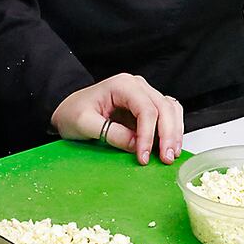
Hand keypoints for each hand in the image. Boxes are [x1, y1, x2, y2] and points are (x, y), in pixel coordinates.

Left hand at [52, 74, 183, 164]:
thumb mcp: (84, 124)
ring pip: (171, 109)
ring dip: (174, 132)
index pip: (145, 109)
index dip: (148, 135)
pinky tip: (169, 146)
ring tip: (170, 155)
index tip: (143, 156)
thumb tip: (135, 144)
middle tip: (166, 159)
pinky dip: (172, 129)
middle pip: (163, 107)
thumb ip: (110, 133)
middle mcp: (137, 86)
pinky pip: (168, 114)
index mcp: (122, 85)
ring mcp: (144, 95)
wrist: (69, 110)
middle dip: (168, 135)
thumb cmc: (73, 112)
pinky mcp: (147, 106)